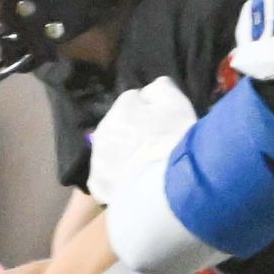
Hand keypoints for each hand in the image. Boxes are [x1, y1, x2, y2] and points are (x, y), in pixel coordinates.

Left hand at [84, 77, 196, 215]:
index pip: (133, 101)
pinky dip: (116, 179)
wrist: (167, 184)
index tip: (163, 122)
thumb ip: (159, 89)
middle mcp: (102, 130)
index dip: (150, 111)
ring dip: (123, 154)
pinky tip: (133, 182)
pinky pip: (105, 177)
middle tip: (155, 144)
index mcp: (121, 108)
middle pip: (118, 126)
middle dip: (132, 132)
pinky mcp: (97, 184)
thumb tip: (146, 91)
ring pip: (110, 151)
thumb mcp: (177, 103)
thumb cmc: (176, 139)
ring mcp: (96, 158)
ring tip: (145, 166)